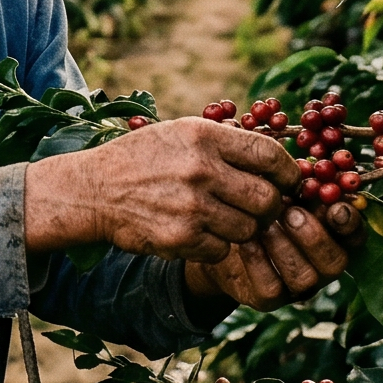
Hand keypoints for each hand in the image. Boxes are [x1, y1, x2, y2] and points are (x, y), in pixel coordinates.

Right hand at [24, 118, 302, 263]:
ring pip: (248, 228)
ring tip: (220, 218)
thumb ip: (226, 142)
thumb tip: (279, 158)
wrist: (93, 189)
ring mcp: (190, 206)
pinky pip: (222, 249)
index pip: (269, 155)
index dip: (289, 171)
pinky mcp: (180, 237)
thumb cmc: (143, 158)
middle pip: (267, 198)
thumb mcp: (180, 133)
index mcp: (203, 136)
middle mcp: (199, 169)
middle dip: (269, 207)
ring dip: (241, 228)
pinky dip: (216, 245)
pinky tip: (199, 232)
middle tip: (259, 208)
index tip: (290, 181)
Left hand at [185, 199, 360, 310]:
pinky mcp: (267, 298)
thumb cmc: (253, 202)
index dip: (349, 223)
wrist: (215, 232)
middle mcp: (320, 264)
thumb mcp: (274, 188)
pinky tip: (245, 241)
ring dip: (285, 248)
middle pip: (335, 262)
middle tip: (290, 212)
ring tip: (264, 225)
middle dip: (314, 237)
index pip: (354, 235)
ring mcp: (295, 285)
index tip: (335, 207)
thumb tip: (310, 168)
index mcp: (331, 235)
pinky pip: (271, 287)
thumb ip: (296, 183)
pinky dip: (259, 262)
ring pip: (305, 277)